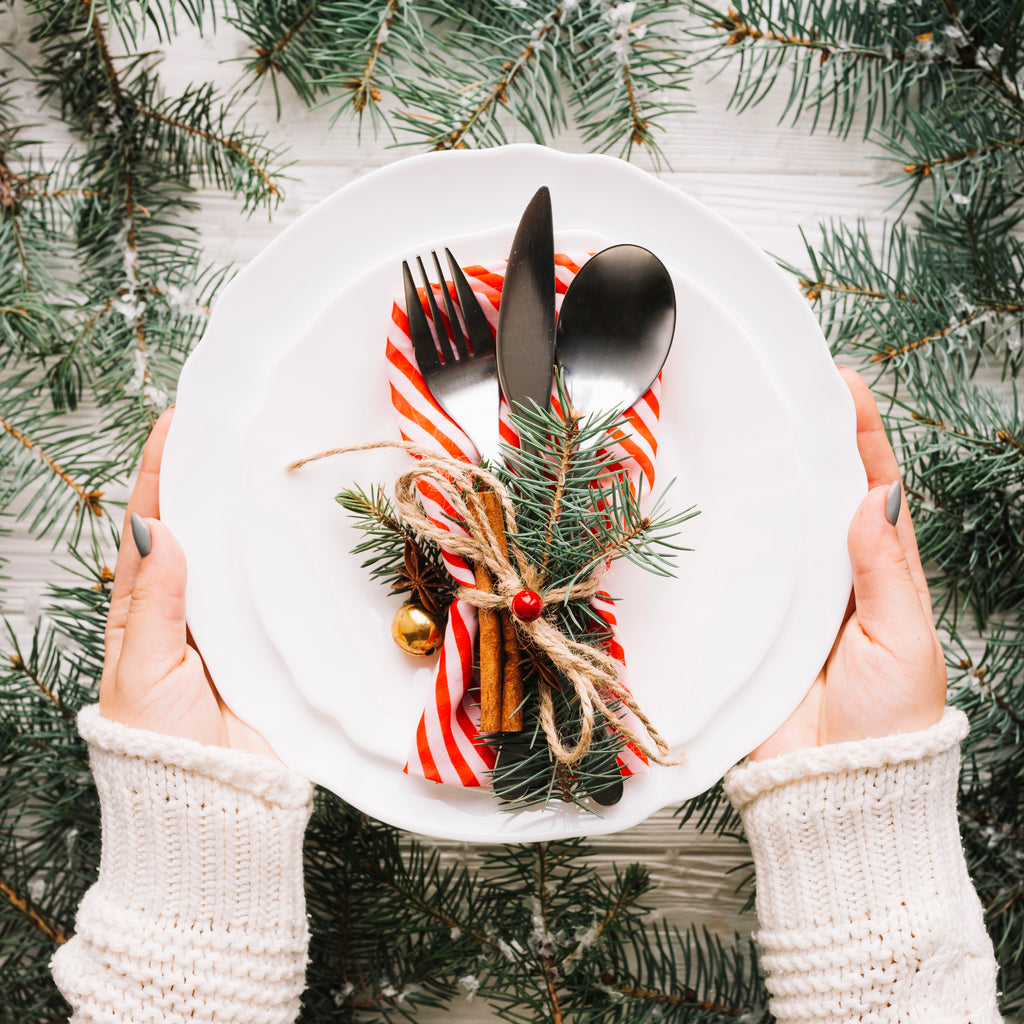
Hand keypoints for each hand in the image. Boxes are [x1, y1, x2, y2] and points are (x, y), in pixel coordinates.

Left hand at [99, 408, 277, 758]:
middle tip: (235, 430)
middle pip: (203, 533)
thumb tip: (161, 528)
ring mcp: (238, 625)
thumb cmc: (160, 744)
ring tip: (273, 466)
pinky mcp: (278, 645)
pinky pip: (284, 594)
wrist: (216, 806)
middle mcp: (193, 608)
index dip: (161, 475)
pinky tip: (310, 530)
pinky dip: (293, 561)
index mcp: (145, 609)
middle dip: (213, 483)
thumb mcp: (143, 669)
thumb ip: (153, 602)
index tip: (178, 424)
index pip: (151, 528)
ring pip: (245, 558)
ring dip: (255, 516)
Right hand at [751, 367, 945, 760]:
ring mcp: (790, 598)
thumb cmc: (890, 722)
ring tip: (744, 435)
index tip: (842, 387)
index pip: (876, 490)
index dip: (862, 439)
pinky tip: (711, 506)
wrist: (833, 788)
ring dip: (764, 485)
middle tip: (783, 396)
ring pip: (777, 528)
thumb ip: (886, 571)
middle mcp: (836, 577)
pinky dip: (727, 537)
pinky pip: (738, 570)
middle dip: (808, 447)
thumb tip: (875, 499)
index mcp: (886, 574)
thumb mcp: (904, 640)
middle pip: (820, 498)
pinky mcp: (751, 621)